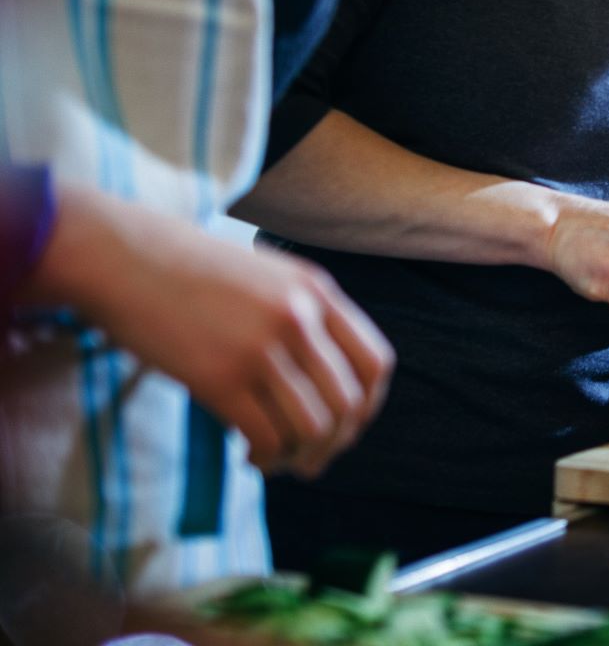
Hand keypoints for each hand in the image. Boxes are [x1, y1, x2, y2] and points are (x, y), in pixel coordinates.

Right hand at [45, 188, 393, 478]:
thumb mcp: (267, 276)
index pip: (375, 363)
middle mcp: (299, 318)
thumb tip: (328, 381)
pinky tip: (249, 456)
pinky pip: (266, 437)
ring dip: (301, 457)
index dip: (367, 406)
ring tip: (277, 460)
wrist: (124, 257)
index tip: (346, 426)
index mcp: (317, 291)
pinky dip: (265, 458)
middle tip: (310, 458)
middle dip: (335, 443)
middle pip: (348, 403)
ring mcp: (262, 347)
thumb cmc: (191, 271)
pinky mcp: (219, 377)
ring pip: (313, 427)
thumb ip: (304, 315)